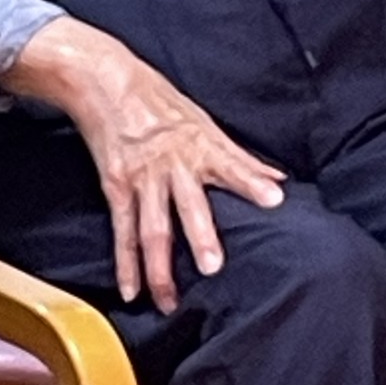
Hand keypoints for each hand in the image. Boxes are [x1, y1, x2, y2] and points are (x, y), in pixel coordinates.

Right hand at [8, 19, 284, 312]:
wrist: (107, 83)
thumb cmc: (161, 102)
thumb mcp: (204, 123)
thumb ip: (240, 158)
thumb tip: (278, 180)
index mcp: (200, 144)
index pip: (232, 165)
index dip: (252, 182)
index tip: (275, 200)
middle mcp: (173, 163)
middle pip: (187, 205)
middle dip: (200, 235)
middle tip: (212, 267)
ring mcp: (143, 177)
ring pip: (152, 228)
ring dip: (160, 267)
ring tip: (170, 301)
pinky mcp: (117, 187)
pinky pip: (122, 230)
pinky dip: (126, 263)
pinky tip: (131, 290)